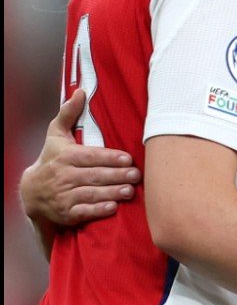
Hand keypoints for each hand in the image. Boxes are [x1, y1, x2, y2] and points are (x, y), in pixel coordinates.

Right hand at [21, 89, 140, 227]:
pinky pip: (83, 212)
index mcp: (65, 156)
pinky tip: (113, 207)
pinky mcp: (66, 213)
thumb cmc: (51, 159)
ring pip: (90, 194)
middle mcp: (63, 176)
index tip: (127, 158)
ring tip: (130, 190)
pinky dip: (97, 210)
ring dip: (111, 193)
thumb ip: (68, 114)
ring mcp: (64, 196)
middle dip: (116, 175)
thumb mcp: (56, 136)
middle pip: (94, 176)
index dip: (109, 158)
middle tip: (136, 175)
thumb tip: (80, 91)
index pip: (90, 156)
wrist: (31, 192)